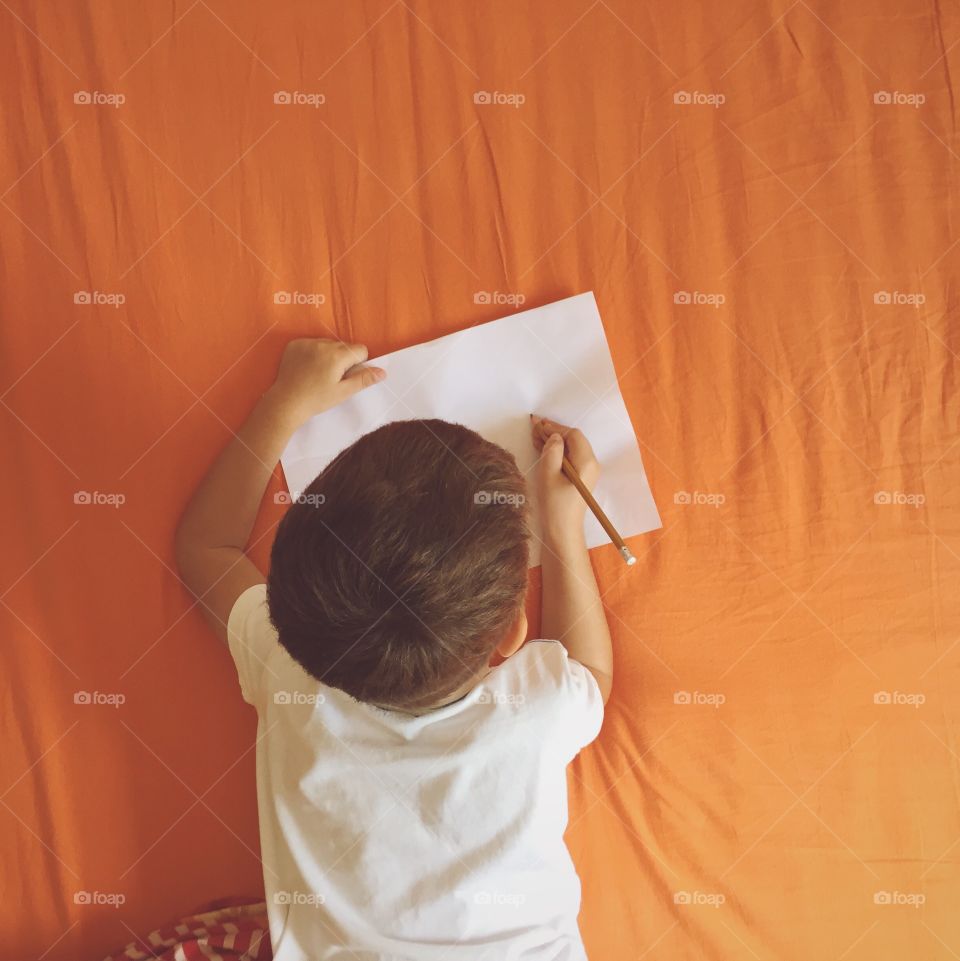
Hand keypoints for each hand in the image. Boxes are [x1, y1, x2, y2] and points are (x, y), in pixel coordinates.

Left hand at [267, 338, 385, 426]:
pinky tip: (307, 368)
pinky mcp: (295, 344)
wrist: (286, 402)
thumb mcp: (343, 392)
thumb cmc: (316, 400)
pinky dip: (313, 353)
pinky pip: (312, 343)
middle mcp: (323, 344)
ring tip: (318, 373)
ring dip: (328, 355)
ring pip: (328, 344)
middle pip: (344, 346)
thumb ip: (364, 379)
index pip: (360, 349)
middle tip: (331, 378)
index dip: (357, 363)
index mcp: (337, 356)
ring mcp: (307, 343)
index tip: (346, 376)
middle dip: (343, 359)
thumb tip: (383, 372)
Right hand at [530, 414, 599, 542]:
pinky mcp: (580, 478)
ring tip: (535, 436)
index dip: (554, 428)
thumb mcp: (549, 475)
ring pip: (571, 448)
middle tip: (534, 427)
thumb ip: (552, 451)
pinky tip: (542, 448)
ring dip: (554, 441)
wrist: (563, 531)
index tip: (537, 425)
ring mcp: (587, 471)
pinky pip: (570, 458)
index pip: (573, 435)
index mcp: (586, 462)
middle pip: (574, 440)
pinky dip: (557, 451)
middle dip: (554, 432)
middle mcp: (591, 464)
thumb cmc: (555, 505)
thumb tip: (554, 437)